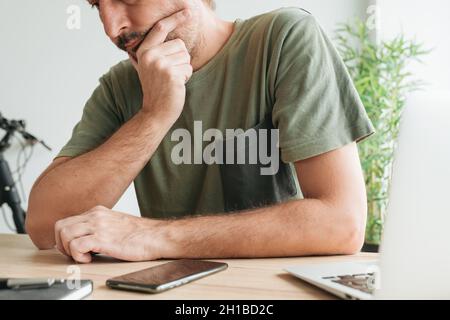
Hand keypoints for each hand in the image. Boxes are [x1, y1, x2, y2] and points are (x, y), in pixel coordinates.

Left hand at [54, 206, 163, 262]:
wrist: (156, 237)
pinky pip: (77, 245)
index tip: (71, 249)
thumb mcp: (115, 223)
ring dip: (69, 250)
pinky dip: (78, 255)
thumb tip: (85, 239)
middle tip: (73, 254)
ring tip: (83, 256)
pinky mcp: (103, 238)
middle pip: (60, 226)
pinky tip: (90, 258)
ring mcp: (99, 226)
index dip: (64, 238)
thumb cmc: (140, 235)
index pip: (67, 221)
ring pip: (65, 234)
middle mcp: (96, 216)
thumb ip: (99, 226)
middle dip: (62, 244)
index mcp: (98, 212)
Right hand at [130, 9, 192, 123]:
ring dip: (184, 69)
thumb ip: (152, 52)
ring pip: (186, 57)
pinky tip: (176, 86)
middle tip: (170, 74)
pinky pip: (189, 68)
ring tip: (172, 80)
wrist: (155, 111)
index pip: (161, 29)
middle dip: (181, 59)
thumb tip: (159, 33)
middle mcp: (150, 55)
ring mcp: (160, 64)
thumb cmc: (156, 89)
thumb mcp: (147, 67)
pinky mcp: (171, 74)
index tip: (188, 11)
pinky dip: (186, 77)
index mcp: (144, 51)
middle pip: (180, 44)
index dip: (175, 18)